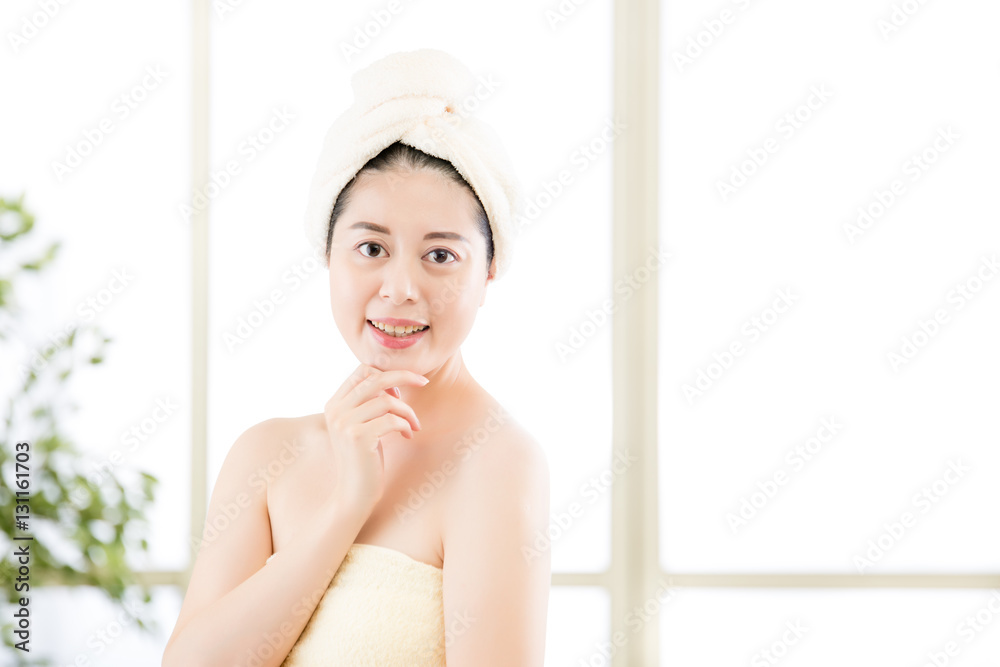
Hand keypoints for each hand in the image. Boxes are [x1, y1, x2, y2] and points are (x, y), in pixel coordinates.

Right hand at [322, 363, 427, 512]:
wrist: (354, 494)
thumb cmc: (364, 459)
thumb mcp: (361, 426)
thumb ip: (367, 403)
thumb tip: (391, 379)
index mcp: (334, 404)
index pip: (361, 370)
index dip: (387, 372)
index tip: (405, 384)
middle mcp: (335, 410)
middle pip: (375, 378)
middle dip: (404, 376)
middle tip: (424, 382)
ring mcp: (345, 423)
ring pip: (387, 401)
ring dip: (408, 411)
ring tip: (414, 425)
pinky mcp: (358, 437)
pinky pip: (392, 420)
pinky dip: (406, 425)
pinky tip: (408, 436)